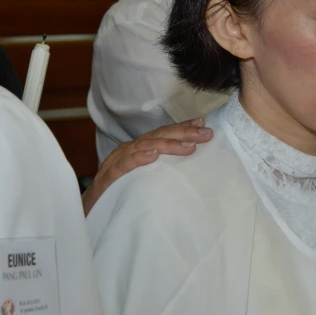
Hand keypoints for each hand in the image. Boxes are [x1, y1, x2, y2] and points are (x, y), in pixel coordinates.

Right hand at [81, 118, 212, 215]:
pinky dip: (139, 158)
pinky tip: (153, 156)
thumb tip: (189, 163)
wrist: (88, 213)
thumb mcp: (145, 179)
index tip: (203, 124)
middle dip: (183, 133)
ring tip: (188, 146)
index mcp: (139, 150)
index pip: (163, 134)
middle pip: (158, 136)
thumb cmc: (119, 195)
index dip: (182, 128)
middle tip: (205, 134)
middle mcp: (129, 151)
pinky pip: (124, 165)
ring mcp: (117, 162)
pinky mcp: (108, 177)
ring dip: (168, 144)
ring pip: (144, 146)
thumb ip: (163, 170)